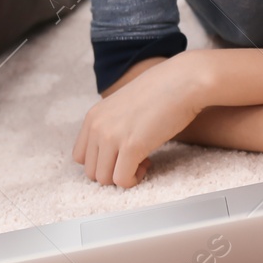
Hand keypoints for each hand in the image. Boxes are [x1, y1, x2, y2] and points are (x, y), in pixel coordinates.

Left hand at [74, 60, 204, 187]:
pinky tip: (147, 163)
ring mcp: (111, 137)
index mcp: (92, 117)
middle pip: (90, 171)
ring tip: (142, 161)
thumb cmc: (159, 93)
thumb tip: (112, 151)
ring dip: (123, 177)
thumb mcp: (122, 106)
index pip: (80, 156)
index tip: (122, 154)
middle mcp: (97, 127)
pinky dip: (134, 180)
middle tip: (134, 159)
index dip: (101, 162)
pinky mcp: (131, 146)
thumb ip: (111, 125)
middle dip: (112, 172)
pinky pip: (122, 180)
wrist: (182, 82)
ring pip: (103, 179)